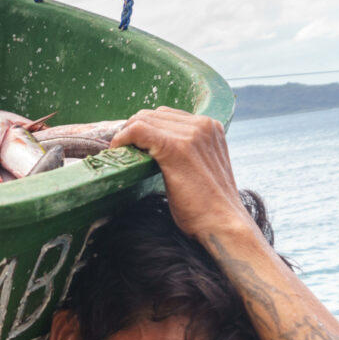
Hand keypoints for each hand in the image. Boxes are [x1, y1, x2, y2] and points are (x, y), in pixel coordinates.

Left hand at [110, 107, 254, 241]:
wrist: (221, 225)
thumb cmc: (208, 207)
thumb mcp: (201, 169)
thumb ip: (186, 153)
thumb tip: (155, 149)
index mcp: (210, 128)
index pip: (166, 115)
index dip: (144, 128)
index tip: (131, 146)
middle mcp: (203, 125)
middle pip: (153, 114)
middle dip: (132, 130)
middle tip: (121, 151)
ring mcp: (190, 135)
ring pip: (143, 119)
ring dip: (125, 135)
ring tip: (120, 154)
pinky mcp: (176, 148)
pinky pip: (138, 130)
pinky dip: (122, 138)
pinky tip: (117, 151)